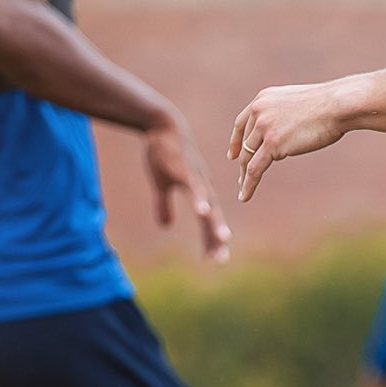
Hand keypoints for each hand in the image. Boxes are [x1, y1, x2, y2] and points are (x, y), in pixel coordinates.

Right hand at [144, 113, 230, 262]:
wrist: (163, 125)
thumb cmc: (164, 153)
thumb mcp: (162, 183)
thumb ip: (164, 205)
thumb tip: (165, 226)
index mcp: (200, 192)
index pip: (208, 221)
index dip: (211, 240)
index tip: (215, 259)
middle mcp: (203, 187)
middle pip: (213, 218)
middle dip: (217, 239)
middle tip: (221, 261)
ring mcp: (197, 179)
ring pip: (209, 205)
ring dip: (215, 223)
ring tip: (223, 241)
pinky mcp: (186, 170)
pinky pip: (195, 187)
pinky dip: (199, 200)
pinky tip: (203, 213)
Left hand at [228, 82, 348, 201]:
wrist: (337, 105)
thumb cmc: (328, 105)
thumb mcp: (298, 105)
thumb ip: (285, 116)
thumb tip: (285, 134)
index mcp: (263, 99)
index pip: (241, 123)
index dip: (235, 141)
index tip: (232, 155)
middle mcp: (259, 112)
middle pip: (245, 143)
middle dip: (241, 161)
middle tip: (241, 177)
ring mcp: (264, 128)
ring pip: (247, 158)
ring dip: (244, 176)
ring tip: (243, 190)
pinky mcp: (273, 144)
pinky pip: (254, 169)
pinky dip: (248, 184)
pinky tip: (245, 196)